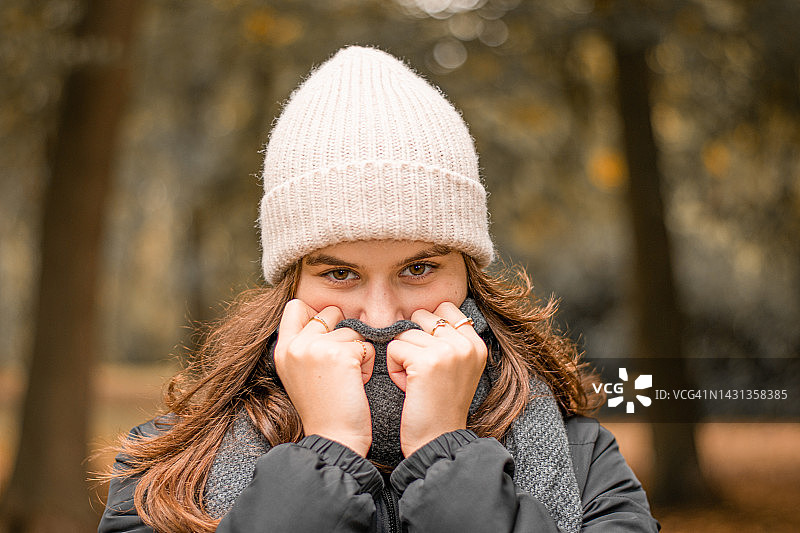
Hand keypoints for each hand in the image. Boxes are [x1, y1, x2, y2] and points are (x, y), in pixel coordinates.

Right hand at [273, 299, 375, 455]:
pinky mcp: (339, 354)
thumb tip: (326, 316)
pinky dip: (369, 363)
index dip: (318, 315)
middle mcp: (294, 345)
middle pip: (329, 312)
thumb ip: (305, 345)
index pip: (296, 306)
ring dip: (358, 352)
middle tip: (340, 366)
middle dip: (343, 333)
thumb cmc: (324, 410)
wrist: (333, 439)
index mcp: (281, 350)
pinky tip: (358, 384)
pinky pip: (366, 344)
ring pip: (352, 329)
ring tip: (348, 380)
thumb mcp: (300, 374)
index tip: (327, 337)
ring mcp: (315, 347)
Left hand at [386, 302, 487, 456]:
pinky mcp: (427, 361)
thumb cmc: (439, 406)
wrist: (437, 441)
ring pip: (405, 332)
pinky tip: (407, 387)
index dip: (427, 327)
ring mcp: (448, 351)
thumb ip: (448, 340)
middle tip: (421, 372)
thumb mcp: (456, 368)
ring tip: (415, 382)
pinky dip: (393, 368)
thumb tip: (422, 312)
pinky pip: (394, 347)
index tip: (429, 357)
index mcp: (477, 344)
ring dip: (401, 356)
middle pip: (422, 317)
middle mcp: (466, 344)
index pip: (445, 308)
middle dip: (413, 340)